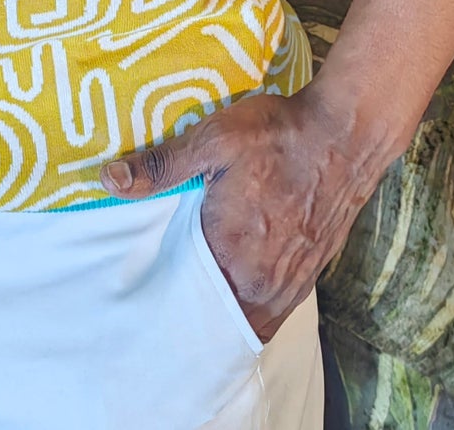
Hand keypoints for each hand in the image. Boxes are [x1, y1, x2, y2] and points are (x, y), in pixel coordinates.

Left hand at [100, 87, 384, 341]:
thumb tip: (109, 179)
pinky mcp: (311, 275)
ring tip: (199, 304)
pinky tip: (238, 292)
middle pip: (216, 316)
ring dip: (225, 315)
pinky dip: (254, 309)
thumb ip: (162, 166)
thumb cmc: (277, 135)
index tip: (143, 297)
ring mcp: (291, 284)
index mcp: (229, 252)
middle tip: (165, 307)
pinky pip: (274, 311)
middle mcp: (261, 281)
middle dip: (192, 314)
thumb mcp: (213, 138)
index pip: (183, 296)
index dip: (162, 297)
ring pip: (248, 319)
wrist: (344, 134)